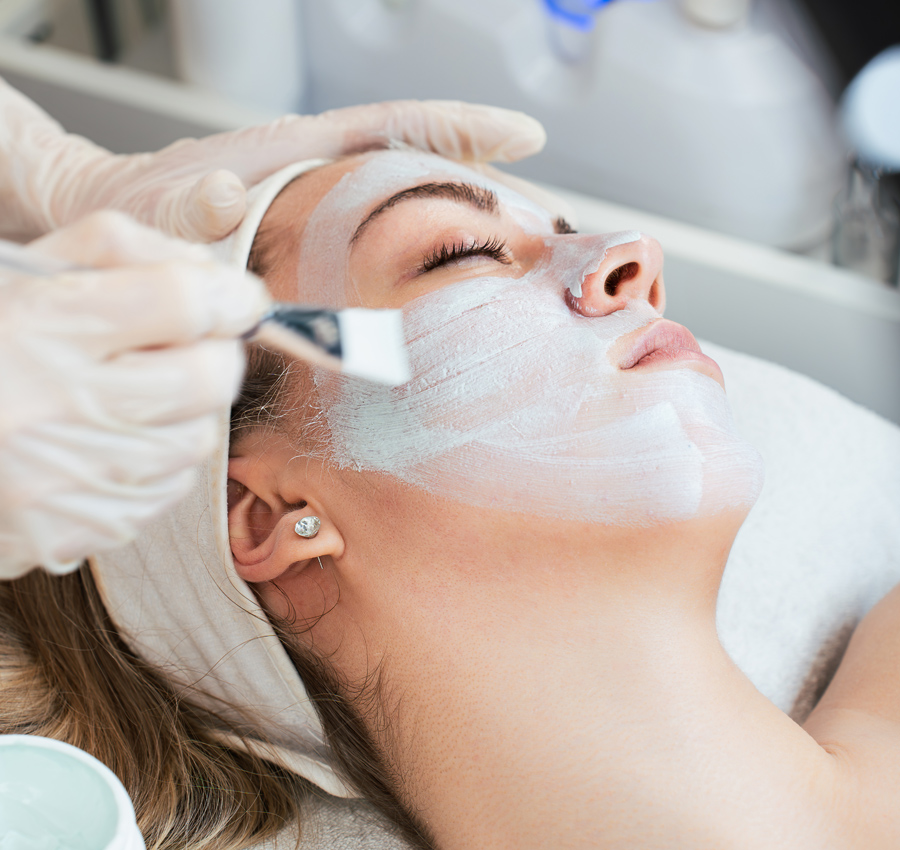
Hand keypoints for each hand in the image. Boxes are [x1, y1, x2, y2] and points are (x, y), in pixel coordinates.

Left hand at [0, 77, 545, 241]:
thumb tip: (225, 197)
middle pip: (425, 160)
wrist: (124, 215)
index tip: (526, 138)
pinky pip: (389, 237)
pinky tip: (455, 286)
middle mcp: (325, 170)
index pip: (398, 125)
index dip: (464, 127)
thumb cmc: (145, 207)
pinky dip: (428, 252)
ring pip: (415, 199)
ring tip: (524, 257)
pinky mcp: (322, 234)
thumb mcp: (164, 207)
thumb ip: (194, 203)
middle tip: (548, 222)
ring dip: (470, 220)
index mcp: (300, 149)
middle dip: (490, 183)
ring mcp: (328, 202)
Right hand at [0, 212, 266, 576]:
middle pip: (207, 378)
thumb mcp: (18, 271)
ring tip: (142, 395)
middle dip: (219, 355)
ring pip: (196, 441)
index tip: (239, 299)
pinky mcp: (65, 531)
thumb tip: (213, 278)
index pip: (178, 301)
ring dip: (190, 412)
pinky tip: (116, 441)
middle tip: (199, 345)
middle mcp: (49, 406)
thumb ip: (117, 251)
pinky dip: (159, 462)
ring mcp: (59, 480)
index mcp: (36, 325)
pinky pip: (163, 494)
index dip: (228, 295)